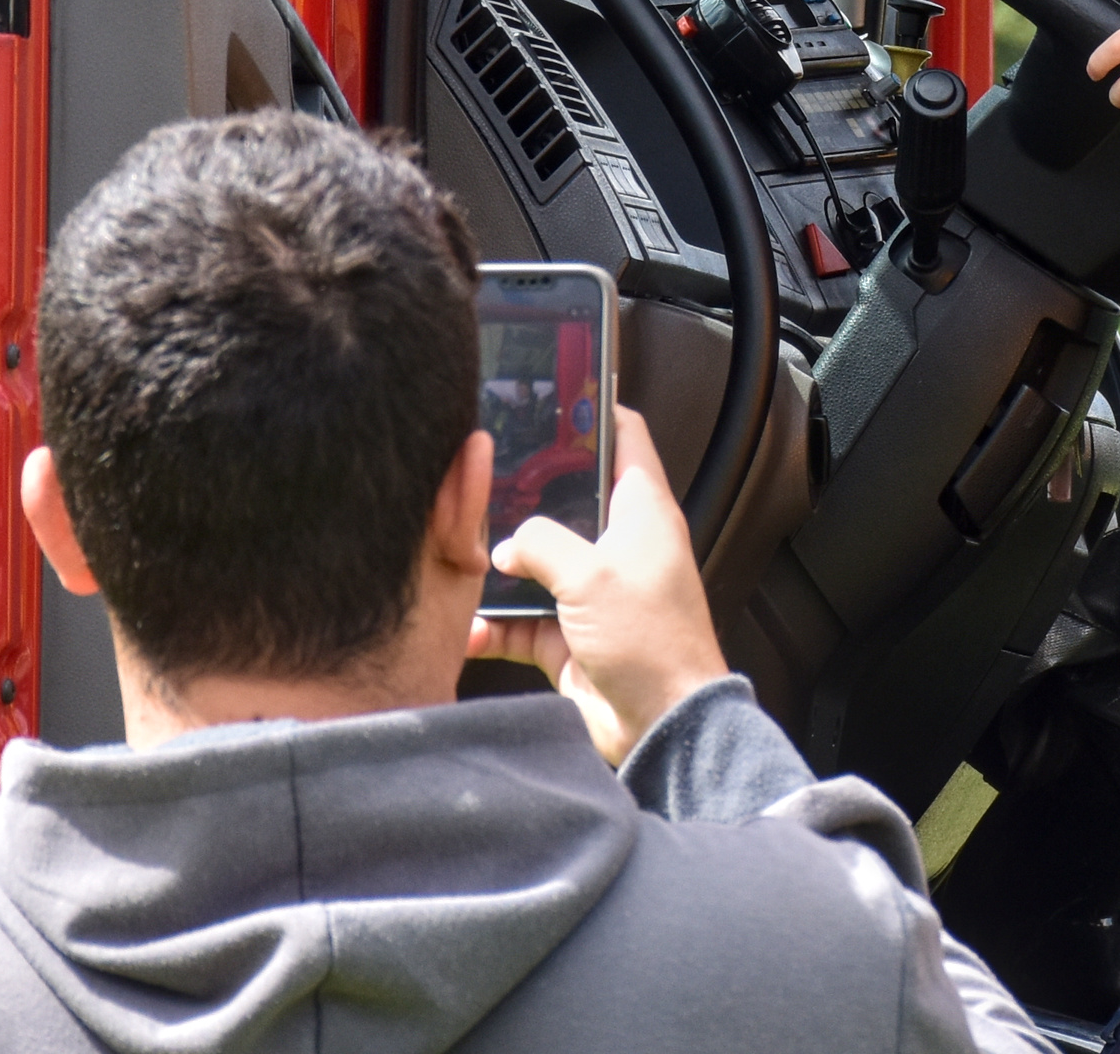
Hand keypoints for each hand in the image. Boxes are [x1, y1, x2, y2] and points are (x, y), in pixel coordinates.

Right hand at [464, 406, 726, 762]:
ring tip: (458, 555)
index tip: (553, 394)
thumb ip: (541, 542)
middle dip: (523, 494)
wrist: (662, 725)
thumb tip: (507, 544)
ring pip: (537, 563)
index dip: (594, 411)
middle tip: (476, 476)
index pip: (625, 439)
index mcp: (641, 513)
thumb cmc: (649, 639)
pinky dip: (495, 626)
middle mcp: (618, 546)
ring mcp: (593, 593)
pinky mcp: (571, 638)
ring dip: (500, 567)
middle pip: (566, 501)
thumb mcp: (591, 574)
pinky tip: (467, 628)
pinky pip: (522, 623)